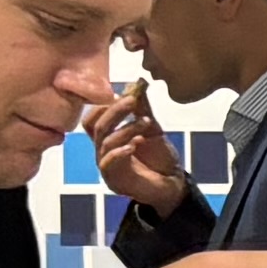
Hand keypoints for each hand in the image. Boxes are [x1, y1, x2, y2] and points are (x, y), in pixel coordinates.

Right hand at [92, 81, 191, 215]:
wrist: (173, 183)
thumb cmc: (160, 157)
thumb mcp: (152, 128)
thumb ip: (143, 109)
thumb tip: (138, 84)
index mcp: (108, 137)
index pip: (92, 119)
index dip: (105, 106)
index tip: (125, 95)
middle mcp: (102, 151)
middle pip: (97, 126)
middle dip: (114, 111)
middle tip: (132, 101)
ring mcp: (106, 166)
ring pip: (105, 142)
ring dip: (126, 129)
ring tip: (146, 124)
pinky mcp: (113, 180)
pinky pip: (108, 163)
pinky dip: (120, 151)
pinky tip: (135, 144)